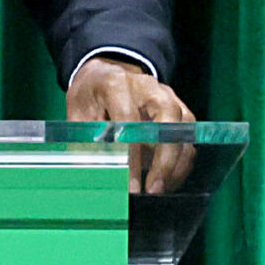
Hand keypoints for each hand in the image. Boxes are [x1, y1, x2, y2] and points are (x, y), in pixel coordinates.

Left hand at [65, 55, 196, 193]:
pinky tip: (165, 181)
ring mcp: (168, 97)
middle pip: (168, 122)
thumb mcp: (78, 115)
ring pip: (183, 132)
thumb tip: (95, 178)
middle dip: (164, 161)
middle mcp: (148, 87)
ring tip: (159, 190)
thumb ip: (86, 143)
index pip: (129, 122)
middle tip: (154, 190)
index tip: (131, 186)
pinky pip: (187, 139)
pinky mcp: (179, 110)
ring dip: (175, 166)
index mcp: (116, 84)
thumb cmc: (90, 97)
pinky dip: (180, 164)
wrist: (105, 74)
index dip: (132, 158)